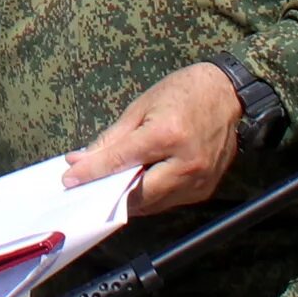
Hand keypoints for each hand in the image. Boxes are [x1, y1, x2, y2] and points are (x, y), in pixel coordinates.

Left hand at [63, 64, 243, 214]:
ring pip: (152, 204)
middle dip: (109, 194)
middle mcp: (186, 162)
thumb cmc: (183, 92)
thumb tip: (81, 160)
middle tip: (88, 190)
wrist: (228, 94)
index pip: (120, 162)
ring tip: (109, 188)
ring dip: (128, 199)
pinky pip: (168, 202)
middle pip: (137, 193)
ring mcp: (199, 179)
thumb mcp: (141, 107)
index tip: (69, 180)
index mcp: (168, 135)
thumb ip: (112, 139)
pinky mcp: (205, 189)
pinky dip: (149, 197)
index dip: (91, 173)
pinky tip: (137, 185)